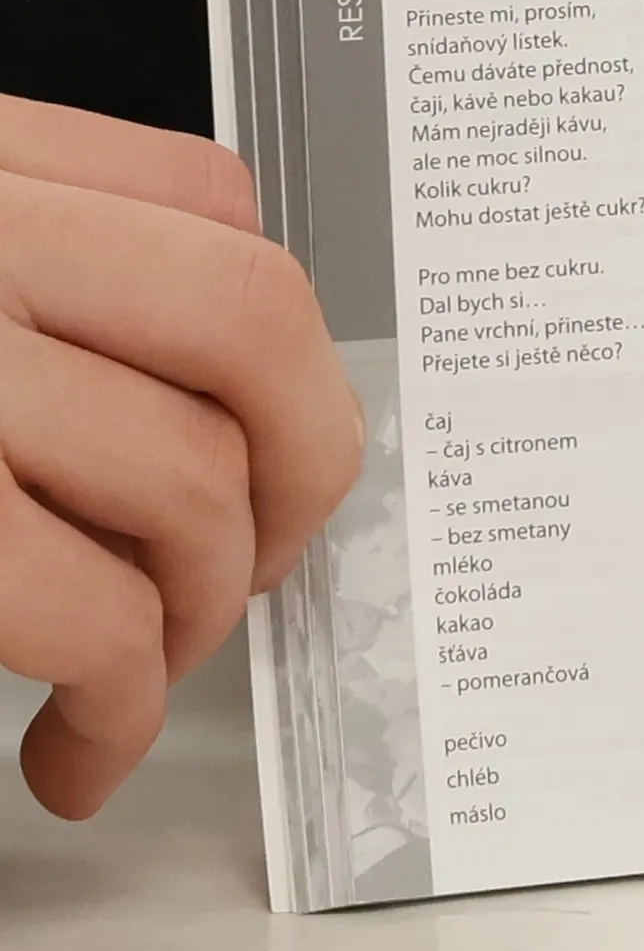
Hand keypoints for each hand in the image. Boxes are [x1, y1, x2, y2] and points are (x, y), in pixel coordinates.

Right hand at [0, 96, 362, 818]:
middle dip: (299, 467)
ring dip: (199, 609)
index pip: (208, 200)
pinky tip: (76, 750)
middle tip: (264, 562)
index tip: (279, 433)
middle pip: (249, 319)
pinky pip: (93, 617)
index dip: (279, 338)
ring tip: (141, 669)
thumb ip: (37, 279)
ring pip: (189, 479)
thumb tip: (195, 392)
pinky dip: (120, 709)